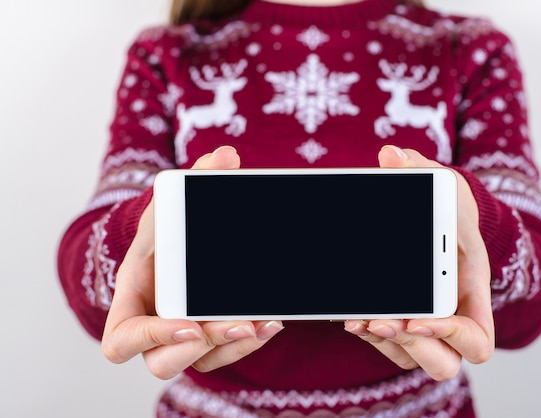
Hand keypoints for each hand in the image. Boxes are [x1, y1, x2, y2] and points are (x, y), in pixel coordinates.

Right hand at [101, 146, 283, 379]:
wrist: (174, 242)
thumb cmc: (164, 228)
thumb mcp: (171, 204)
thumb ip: (196, 181)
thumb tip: (226, 156)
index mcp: (132, 298)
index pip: (121, 340)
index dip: (149, 338)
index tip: (187, 323)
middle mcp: (154, 326)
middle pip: (163, 362)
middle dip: (200, 348)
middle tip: (237, 325)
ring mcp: (181, 336)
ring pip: (200, 362)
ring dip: (231, 348)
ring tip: (260, 323)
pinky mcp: (209, 336)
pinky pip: (224, 352)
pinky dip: (248, 341)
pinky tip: (272, 321)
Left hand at [344, 145, 494, 380]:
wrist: (442, 216)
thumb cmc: (450, 205)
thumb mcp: (442, 183)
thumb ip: (419, 169)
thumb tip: (390, 155)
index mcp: (472, 289)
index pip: (477, 336)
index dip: (451, 336)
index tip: (416, 318)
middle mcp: (453, 314)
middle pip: (443, 361)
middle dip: (411, 347)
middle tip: (378, 321)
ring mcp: (428, 321)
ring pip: (410, 357)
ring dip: (384, 344)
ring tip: (358, 319)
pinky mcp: (404, 318)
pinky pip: (391, 343)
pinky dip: (371, 332)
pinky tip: (352, 315)